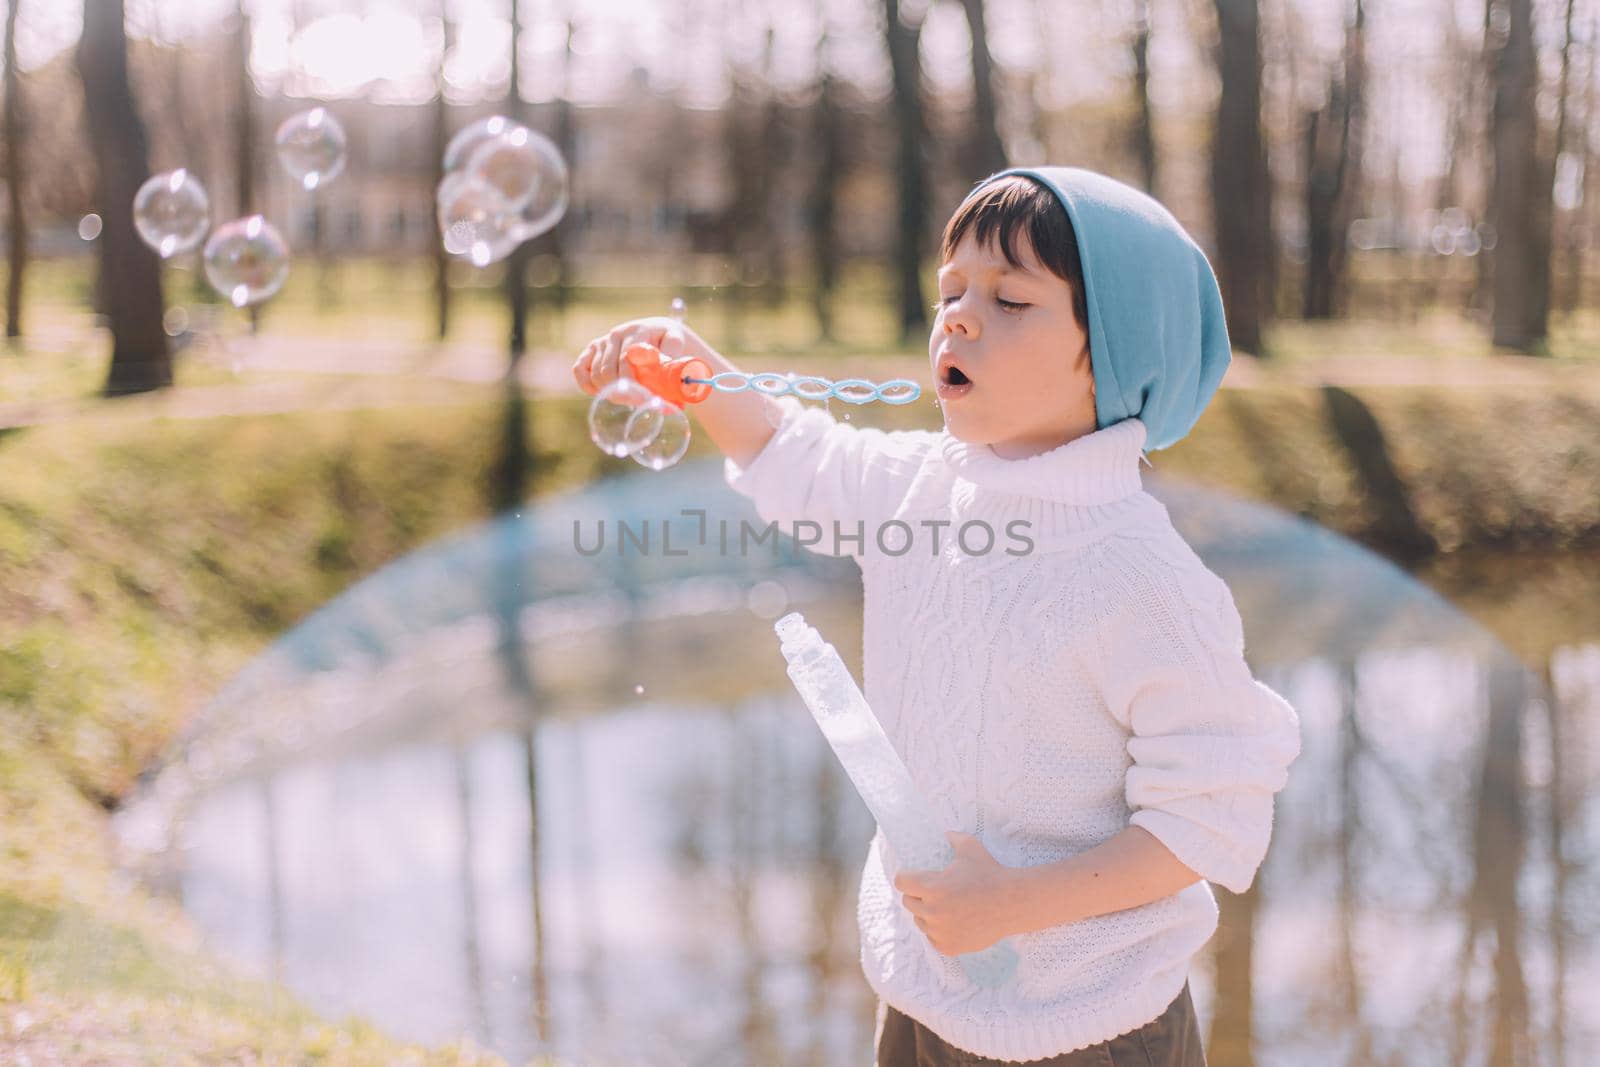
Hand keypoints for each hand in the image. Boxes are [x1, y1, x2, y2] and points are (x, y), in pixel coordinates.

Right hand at [571, 316, 719, 396]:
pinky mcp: (591, 350)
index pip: (626, 360)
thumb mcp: (677, 346)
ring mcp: (602, 342)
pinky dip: (587, 385)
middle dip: (622, 393)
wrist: (662, 333)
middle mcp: (616, 334)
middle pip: (608, 371)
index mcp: (637, 331)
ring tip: (629, 400)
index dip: (633, 384)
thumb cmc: (671, 343)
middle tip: (639, 406)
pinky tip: (602, 393)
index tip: (645, 401)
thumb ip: (673, 359)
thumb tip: (669, 376)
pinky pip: (579, 370)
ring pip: (596, 375)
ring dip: (609, 392)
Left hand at [893, 831, 1019, 955]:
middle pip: (908, 902)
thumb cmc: (990, 873)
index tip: (913, 877)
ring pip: (920, 921)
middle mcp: (932, 911)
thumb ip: (954, 838)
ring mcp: (940, 931)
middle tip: (933, 892)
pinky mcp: (949, 946)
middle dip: (917, 895)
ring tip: (947, 907)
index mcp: (932, 887)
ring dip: (927, 914)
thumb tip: (945, 832)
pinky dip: (939, 932)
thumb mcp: (971, 849)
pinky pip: (932, 938)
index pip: (901, 882)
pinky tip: (954, 922)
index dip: (907, 877)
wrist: (1013, 903)